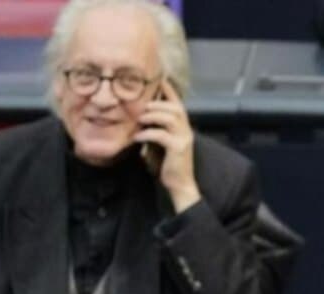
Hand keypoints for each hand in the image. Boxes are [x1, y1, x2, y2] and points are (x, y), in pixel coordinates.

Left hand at [135, 79, 200, 212]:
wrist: (179, 184)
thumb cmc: (167, 164)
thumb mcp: (160, 143)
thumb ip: (154, 129)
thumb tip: (138, 117)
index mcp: (183, 126)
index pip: (177, 102)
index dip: (168, 90)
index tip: (158, 78)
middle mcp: (186, 129)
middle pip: (174, 107)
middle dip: (156, 104)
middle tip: (141, 107)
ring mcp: (184, 138)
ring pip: (170, 117)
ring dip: (152, 116)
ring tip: (138, 120)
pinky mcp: (178, 148)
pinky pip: (161, 135)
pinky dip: (147, 134)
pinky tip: (137, 138)